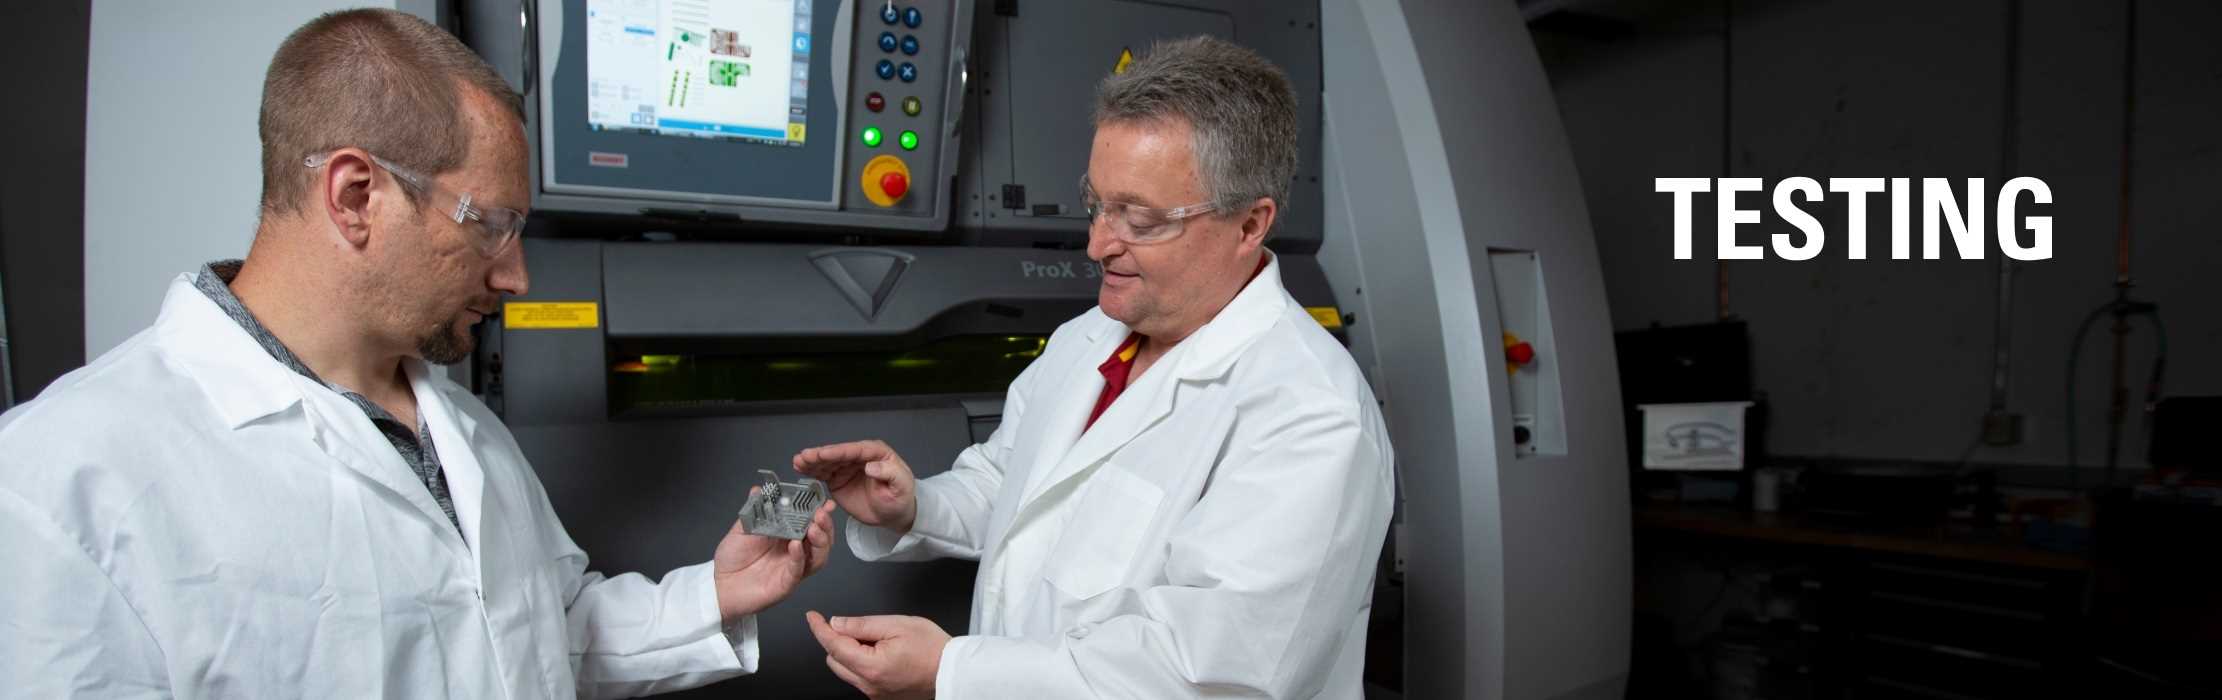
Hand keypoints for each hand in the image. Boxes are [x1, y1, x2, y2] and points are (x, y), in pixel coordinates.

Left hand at [712, 492, 833, 622]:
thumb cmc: (732, 558)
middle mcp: (794, 551)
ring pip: (818, 557)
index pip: (810, 521)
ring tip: (813, 528)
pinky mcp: (786, 583)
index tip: (824, 501)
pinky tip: (796, 545)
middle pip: (821, 539)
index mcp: (787, 535)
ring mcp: (792, 567)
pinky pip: (798, 570)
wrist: (720, 584)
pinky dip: (799, 557)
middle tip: (821, 514)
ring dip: (820, 541)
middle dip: (825, 525)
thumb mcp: (742, 528)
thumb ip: (754, 509)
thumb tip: (759, 489)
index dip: (819, 511)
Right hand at [793, 440, 918, 534]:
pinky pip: (823, 473)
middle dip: (820, 455)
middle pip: (837, 454)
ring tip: (798, 462)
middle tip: (804, 456)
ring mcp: (846, 468)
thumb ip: (890, 473)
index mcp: (876, 453)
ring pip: (827, 462)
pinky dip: (812, 471)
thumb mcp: (901, 485)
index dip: (838, 452)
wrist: (893, 514)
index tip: (822, 453)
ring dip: (812, 462)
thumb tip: (871, 466)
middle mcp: (858, 457)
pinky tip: (801, 469)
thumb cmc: (900, 497)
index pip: (854, 451)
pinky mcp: (838, 480)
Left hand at [806, 610, 947, 699]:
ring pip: (846, 670)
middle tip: (863, 628)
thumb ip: (862, 624)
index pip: (833, 645)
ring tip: (878, 642)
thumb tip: (837, 623)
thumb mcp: (897, 624)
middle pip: (835, 660)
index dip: (820, 629)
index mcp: (870, 666)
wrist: (953, 671)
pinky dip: (863, 664)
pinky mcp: (881, 696)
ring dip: (850, 653)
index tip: (812, 617)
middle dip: (839, 641)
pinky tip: (883, 654)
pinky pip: (860, 678)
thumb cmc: (932, 647)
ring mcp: (874, 693)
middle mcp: (868, 685)